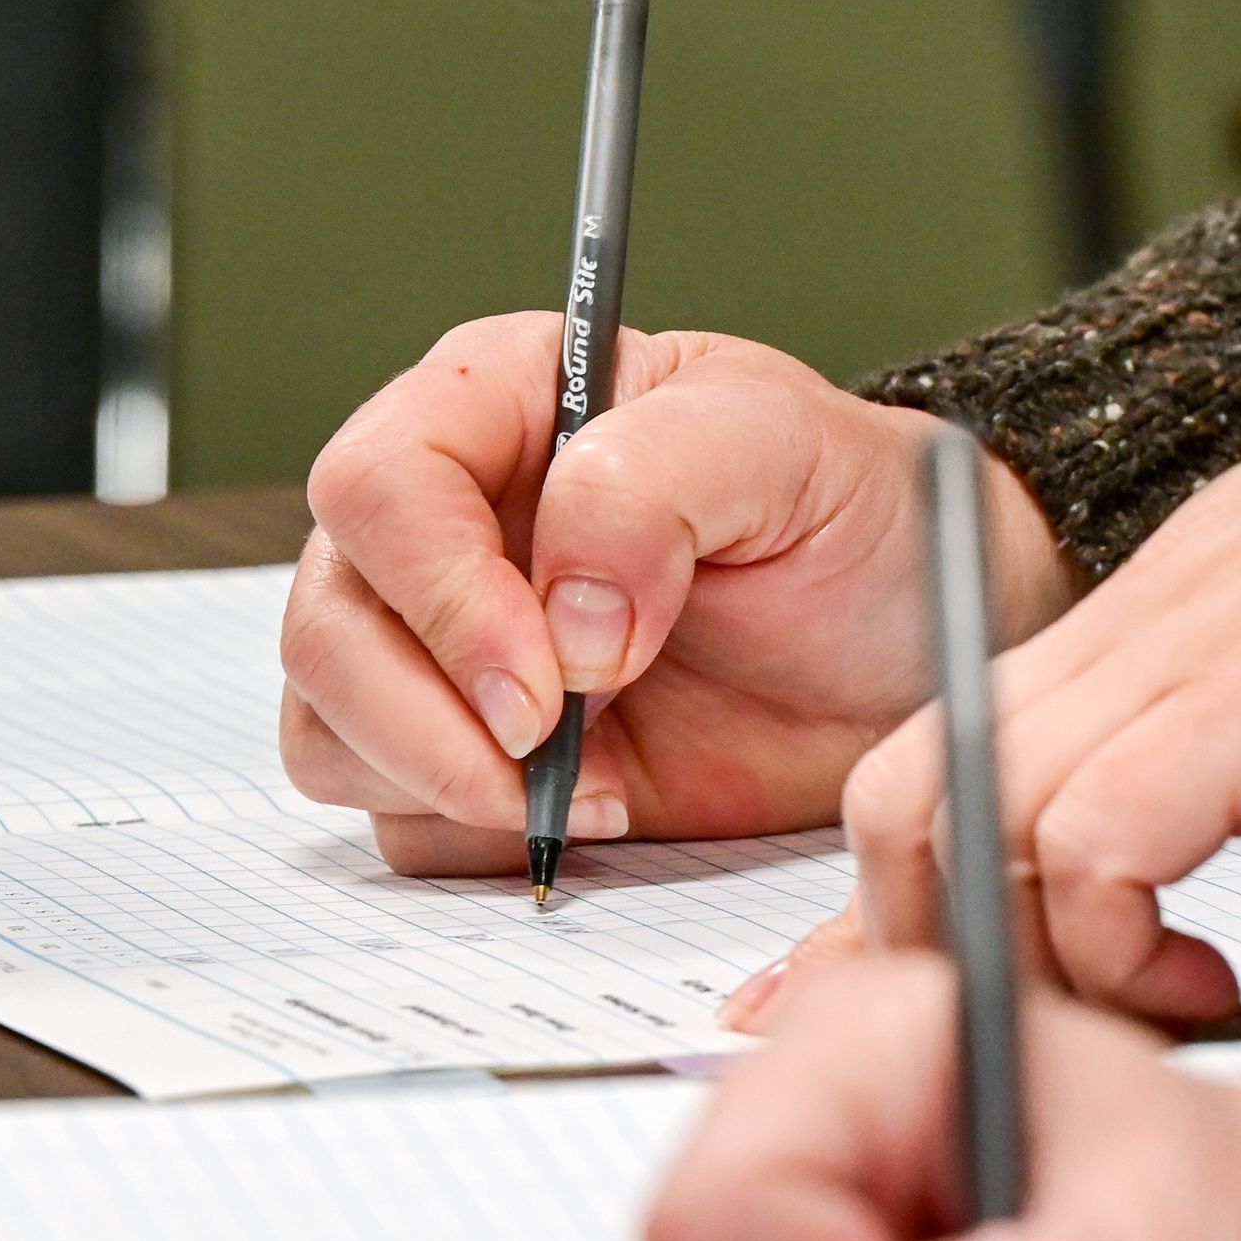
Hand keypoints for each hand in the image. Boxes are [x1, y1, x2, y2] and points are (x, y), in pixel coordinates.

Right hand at [281, 314, 1074, 873]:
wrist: (913, 648)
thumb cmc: (855, 520)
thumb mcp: (789, 451)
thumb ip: (657, 485)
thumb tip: (564, 616)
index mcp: (500, 406)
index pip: (379, 484)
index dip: (440, 592)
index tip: (545, 680)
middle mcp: (447, 526)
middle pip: (328, 622)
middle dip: (423, 713)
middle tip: (549, 759)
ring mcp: (446, 649)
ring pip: (329, 726)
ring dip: (439, 780)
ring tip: (590, 784)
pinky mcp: (475, 756)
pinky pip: (394, 812)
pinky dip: (473, 834)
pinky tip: (594, 810)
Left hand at [807, 321, 1240, 1026]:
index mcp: (1166, 625)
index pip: (958, 756)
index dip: (942, 894)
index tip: (993, 1001)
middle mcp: (1135, 626)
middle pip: (908, 788)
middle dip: (941, 944)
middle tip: (1046, 1038)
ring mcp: (1171, 647)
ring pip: (959, 812)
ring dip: (1018, 961)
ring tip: (1132, 1018)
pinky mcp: (1237, 691)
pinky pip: (1087, 842)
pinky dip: (1114, 945)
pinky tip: (1207, 983)